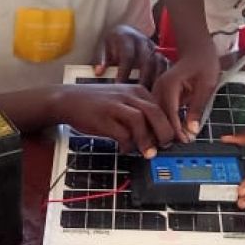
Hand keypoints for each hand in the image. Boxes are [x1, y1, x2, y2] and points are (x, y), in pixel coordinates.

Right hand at [51, 84, 174, 156]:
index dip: (171, 125)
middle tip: (166, 146)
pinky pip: (121, 133)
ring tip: (148, 153)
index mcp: (137, 91)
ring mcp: (115, 105)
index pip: (162, 107)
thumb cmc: (98, 103)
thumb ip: (141, 113)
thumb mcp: (123, 101)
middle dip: (165, 132)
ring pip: (140, 120)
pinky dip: (128, 144)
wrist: (68, 100)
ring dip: (147, 140)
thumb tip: (159, 134)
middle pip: (155, 112)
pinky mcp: (103, 117)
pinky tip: (126, 149)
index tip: (176, 139)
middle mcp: (128, 95)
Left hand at [94, 24, 169, 88]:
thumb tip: (99, 73)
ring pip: (160, 63)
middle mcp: (142, 41)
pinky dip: (166, 77)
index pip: (128, 56)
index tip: (119, 86)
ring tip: (152, 95)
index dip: (124, 72)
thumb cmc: (113, 44)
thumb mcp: (104, 47)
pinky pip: (167, 65)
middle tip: (138, 95)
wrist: (126, 31)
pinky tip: (162, 91)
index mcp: (126, 38)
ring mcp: (154, 47)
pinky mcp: (161, 53)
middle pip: (147, 60)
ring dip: (157, 79)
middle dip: (143, 79)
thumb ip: (102, 59)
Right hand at [152, 41, 219, 142]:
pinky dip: (164, 120)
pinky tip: (172, 130)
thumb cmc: (204, 64)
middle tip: (180, 145)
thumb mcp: (206, 85)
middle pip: (158, 114)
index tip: (185, 141)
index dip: (176, 128)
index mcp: (169, 84)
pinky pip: (159, 109)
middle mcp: (159, 86)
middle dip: (168, 131)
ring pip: (156, 113)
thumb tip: (192, 130)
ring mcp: (157, 89)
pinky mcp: (159, 92)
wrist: (197, 49)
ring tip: (175, 141)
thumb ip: (198, 107)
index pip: (169, 111)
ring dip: (164, 127)